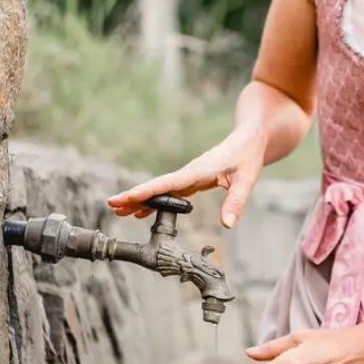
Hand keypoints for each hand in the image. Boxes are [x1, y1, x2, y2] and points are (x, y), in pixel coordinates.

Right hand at [106, 123, 266, 228]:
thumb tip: (227, 225)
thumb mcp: (247, 179)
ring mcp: (189, 176)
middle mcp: (189, 172)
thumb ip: (236, 202)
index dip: (144, 192)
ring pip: (160, 189)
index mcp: (198, 171)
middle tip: (113, 207)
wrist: (250, 138)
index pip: (166, 184)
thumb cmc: (248, 155)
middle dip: (134, 196)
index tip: (124, 197)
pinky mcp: (192, 179)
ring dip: (141, 200)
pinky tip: (143, 212)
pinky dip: (155, 201)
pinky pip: (169, 192)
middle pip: (156, 186)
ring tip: (120, 212)